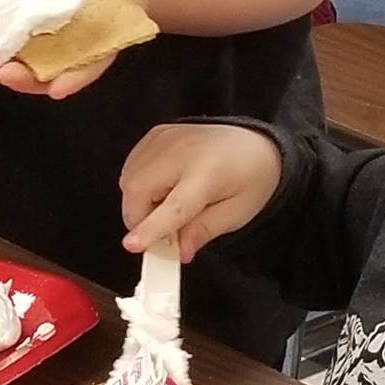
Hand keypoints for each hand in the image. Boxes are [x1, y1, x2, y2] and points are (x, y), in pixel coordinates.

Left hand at [0, 0, 163, 100]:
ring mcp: (55, 41)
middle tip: (5, 72)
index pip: (92, 65)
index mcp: (105, 40)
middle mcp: (77, 48)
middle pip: (53, 72)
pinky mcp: (36, 29)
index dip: (76, 78)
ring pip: (30, 60)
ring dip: (6, 58)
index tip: (58, 89)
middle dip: (29, 76)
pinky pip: (16, 38)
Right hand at [121, 121, 281, 258]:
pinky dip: (138, 184)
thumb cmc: (250, 178)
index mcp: (209, 173)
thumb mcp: (237, 213)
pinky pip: (132, 165)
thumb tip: (179, 251)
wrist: (255, 143)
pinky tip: (163, 189)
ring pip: (129, 178)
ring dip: (138, 202)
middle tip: (162, 233)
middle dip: (139, 218)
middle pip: (139, 188)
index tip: (132, 245)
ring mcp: (167, 138)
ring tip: (167, 207)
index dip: (151, 227)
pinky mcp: (157, 134)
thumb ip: (204, 231)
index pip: (174, 206)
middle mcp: (183, 150)